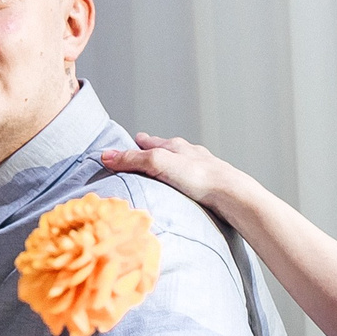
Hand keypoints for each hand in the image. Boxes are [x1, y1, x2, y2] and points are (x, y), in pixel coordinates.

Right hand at [97, 132, 244, 209]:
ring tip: (164, 169)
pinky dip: (185, 178)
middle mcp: (190, 153)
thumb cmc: (197, 177)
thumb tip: (105, 156)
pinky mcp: (212, 184)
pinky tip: (187, 186)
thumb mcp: (158, 163)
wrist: (231, 194)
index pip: (150, 142)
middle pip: (167, 150)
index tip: (129, 143)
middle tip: (143, 151)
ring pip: (182, 162)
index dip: (137, 143)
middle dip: (154, 151)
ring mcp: (203, 168)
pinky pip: (194, 178)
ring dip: (171, 165)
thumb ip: (132, 160)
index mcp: (175, 146)